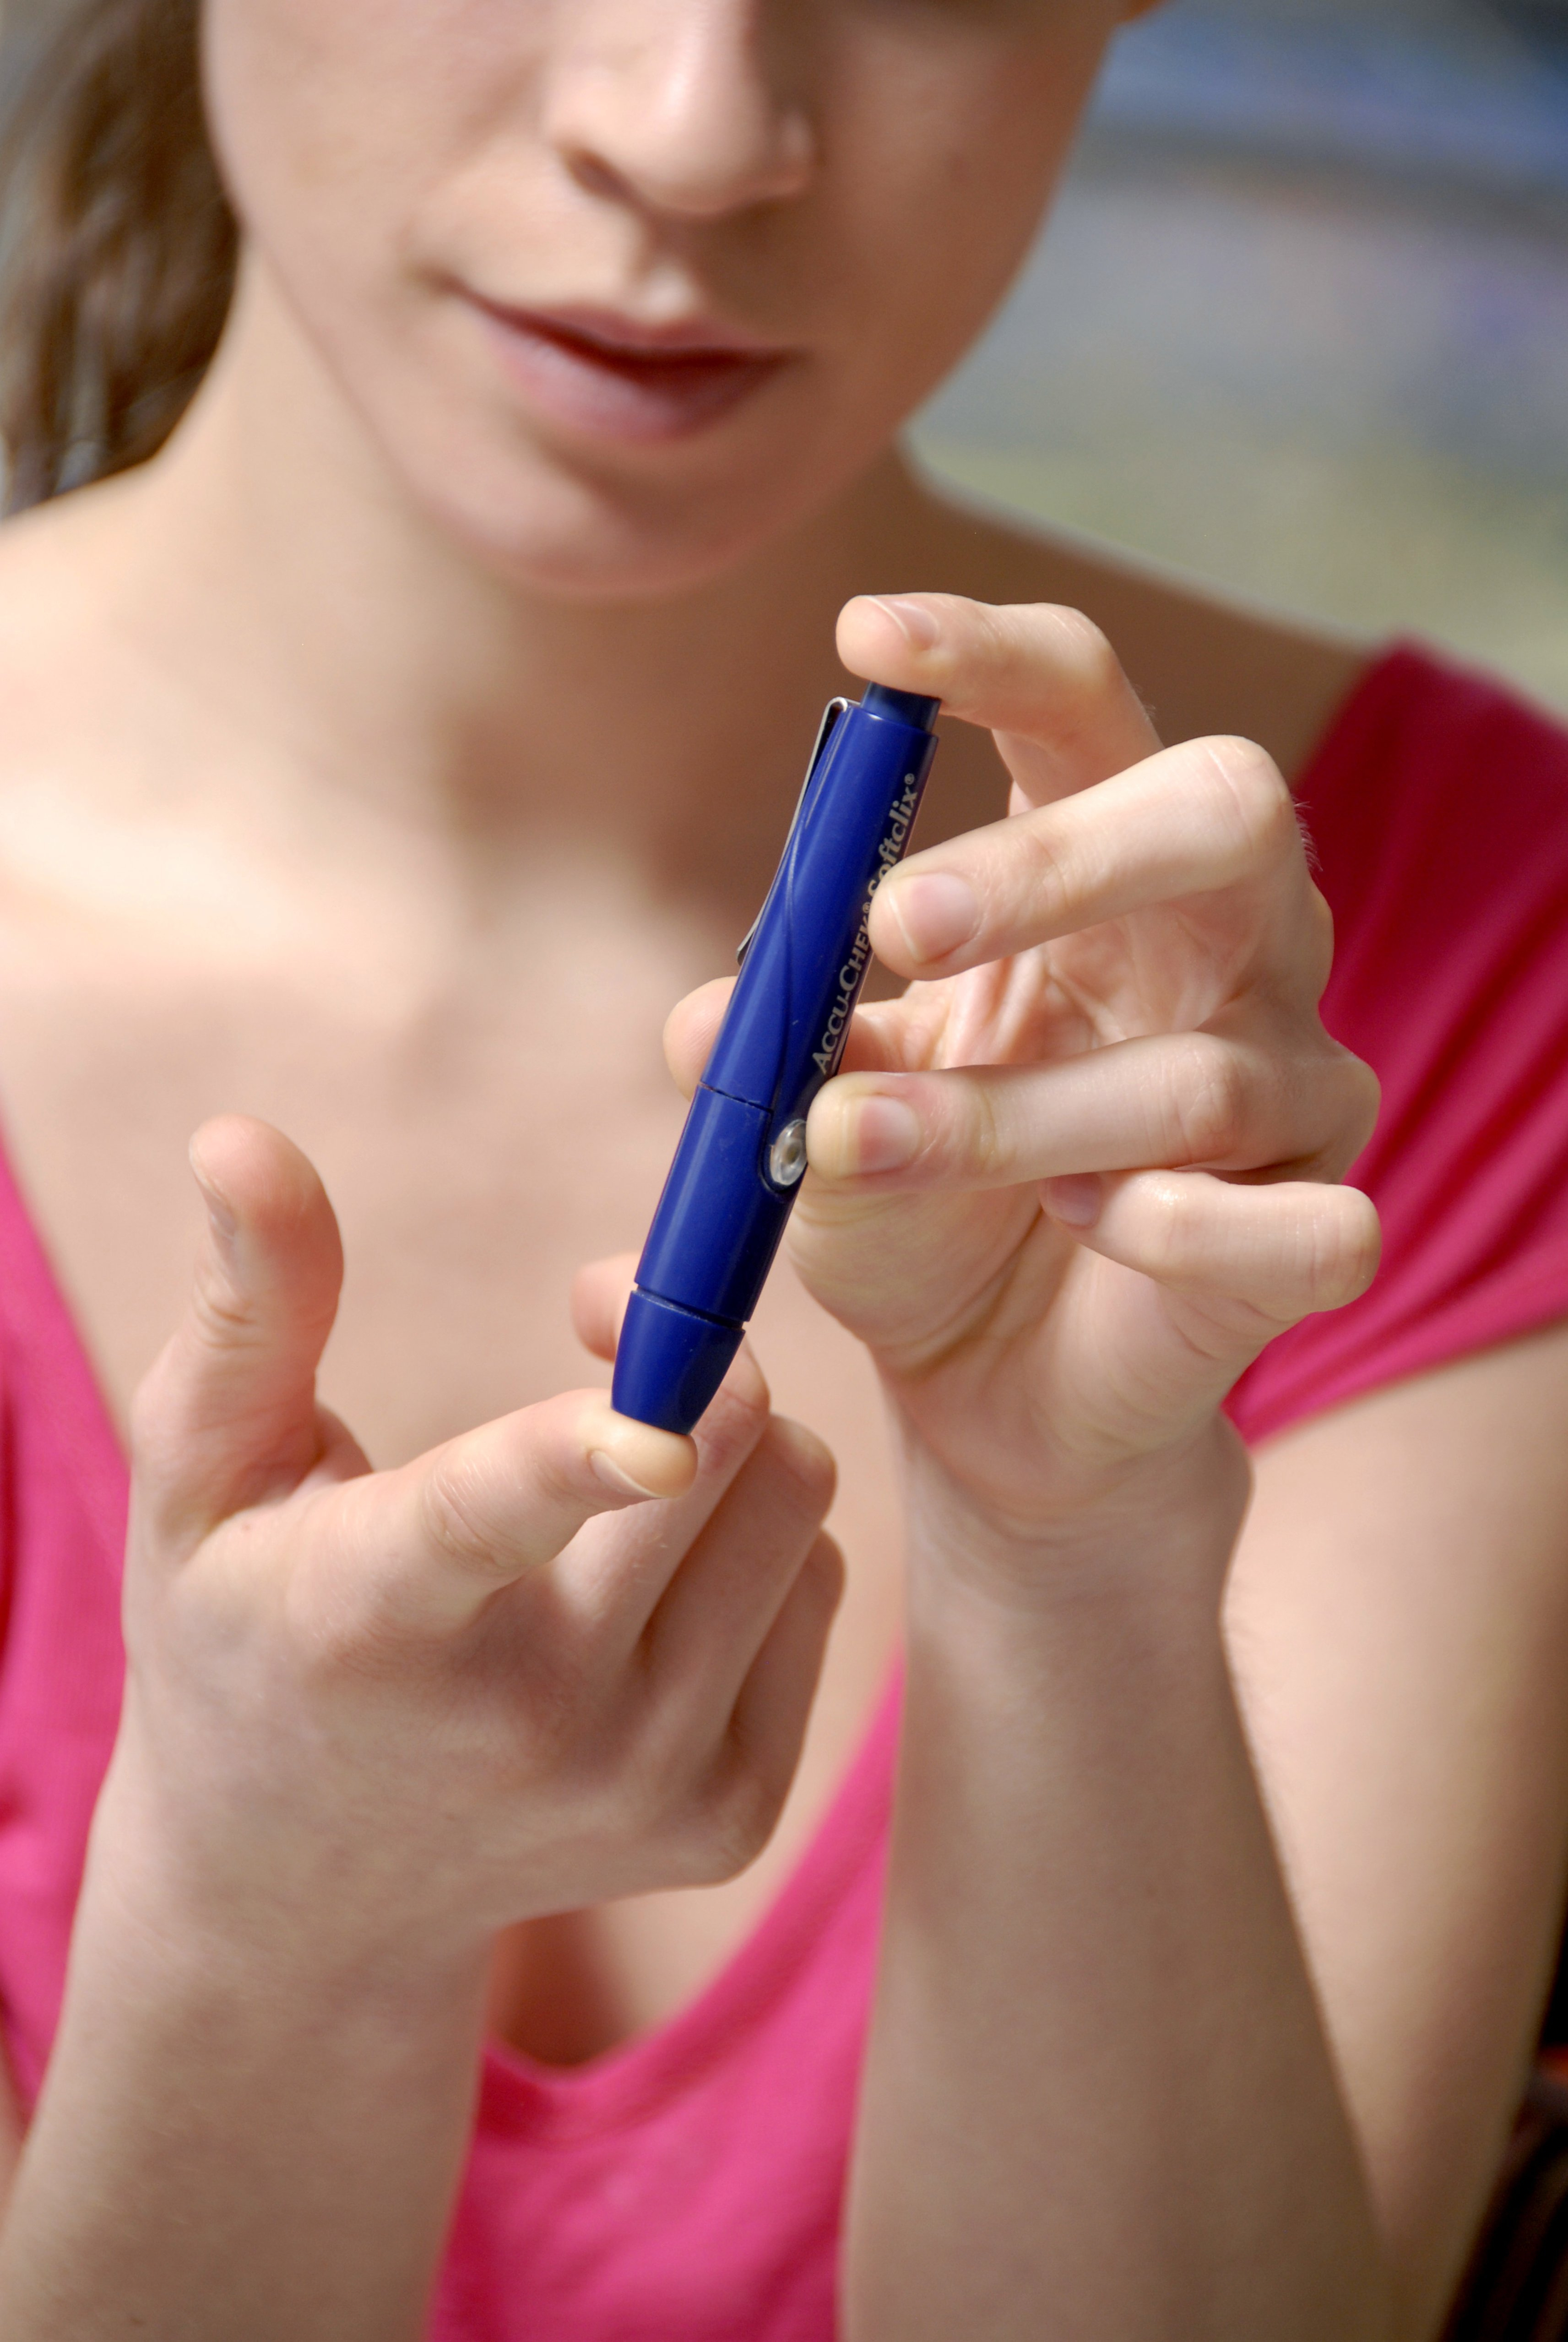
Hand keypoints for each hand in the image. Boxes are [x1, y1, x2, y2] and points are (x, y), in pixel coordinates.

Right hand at [104, 1116, 840, 1971]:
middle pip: (717, 1453)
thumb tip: (239, 1133)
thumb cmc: (243, 1631)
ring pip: (794, 1504)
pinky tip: (652, 1583)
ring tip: (628, 1471)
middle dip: (683, 1350)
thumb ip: (249, 1306)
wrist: (303, 1889)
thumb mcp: (200, 1475)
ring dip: (732, 1444)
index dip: (583, 1455)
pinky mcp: (728, 1822)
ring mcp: (642, 1786)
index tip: (656, 1423)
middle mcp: (526, 1724)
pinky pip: (816, 1587)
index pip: (493, 1518)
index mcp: (374, 1619)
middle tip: (605, 1330)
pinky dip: (756, 1545)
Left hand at [666, 595, 1378, 1556]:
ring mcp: (1296, 1084)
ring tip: (864, 1147)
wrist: (991, 1390)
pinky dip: (1187, 1236)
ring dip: (1009, 1116)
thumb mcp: (821, 1121)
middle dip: (1064, 858)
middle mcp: (1227, 947)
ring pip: (1200, 1068)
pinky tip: (1093, 1237)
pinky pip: (1307, 1224)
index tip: (868, 636)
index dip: (991, 656)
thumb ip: (784, 1055)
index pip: (1085, 708)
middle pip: (1224, 812)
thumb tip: (717, 1021)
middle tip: (902, 921)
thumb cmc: (917, 1211)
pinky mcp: (1320, 1226)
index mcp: (1105, 875)